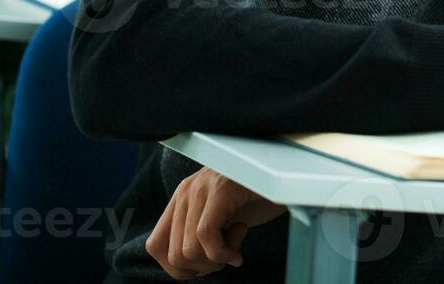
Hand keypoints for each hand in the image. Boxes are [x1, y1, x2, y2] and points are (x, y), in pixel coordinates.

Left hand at [145, 166, 286, 278]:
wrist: (287, 174)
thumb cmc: (257, 199)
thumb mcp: (220, 219)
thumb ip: (199, 236)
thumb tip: (187, 269)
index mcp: (182, 198)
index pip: (155, 245)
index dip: (177, 268)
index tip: (205, 267)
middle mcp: (186, 191)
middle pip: (174, 254)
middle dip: (203, 267)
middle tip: (227, 256)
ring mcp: (202, 189)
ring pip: (188, 249)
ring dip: (215, 259)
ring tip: (236, 243)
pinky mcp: (220, 190)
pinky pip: (206, 236)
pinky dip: (223, 253)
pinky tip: (239, 250)